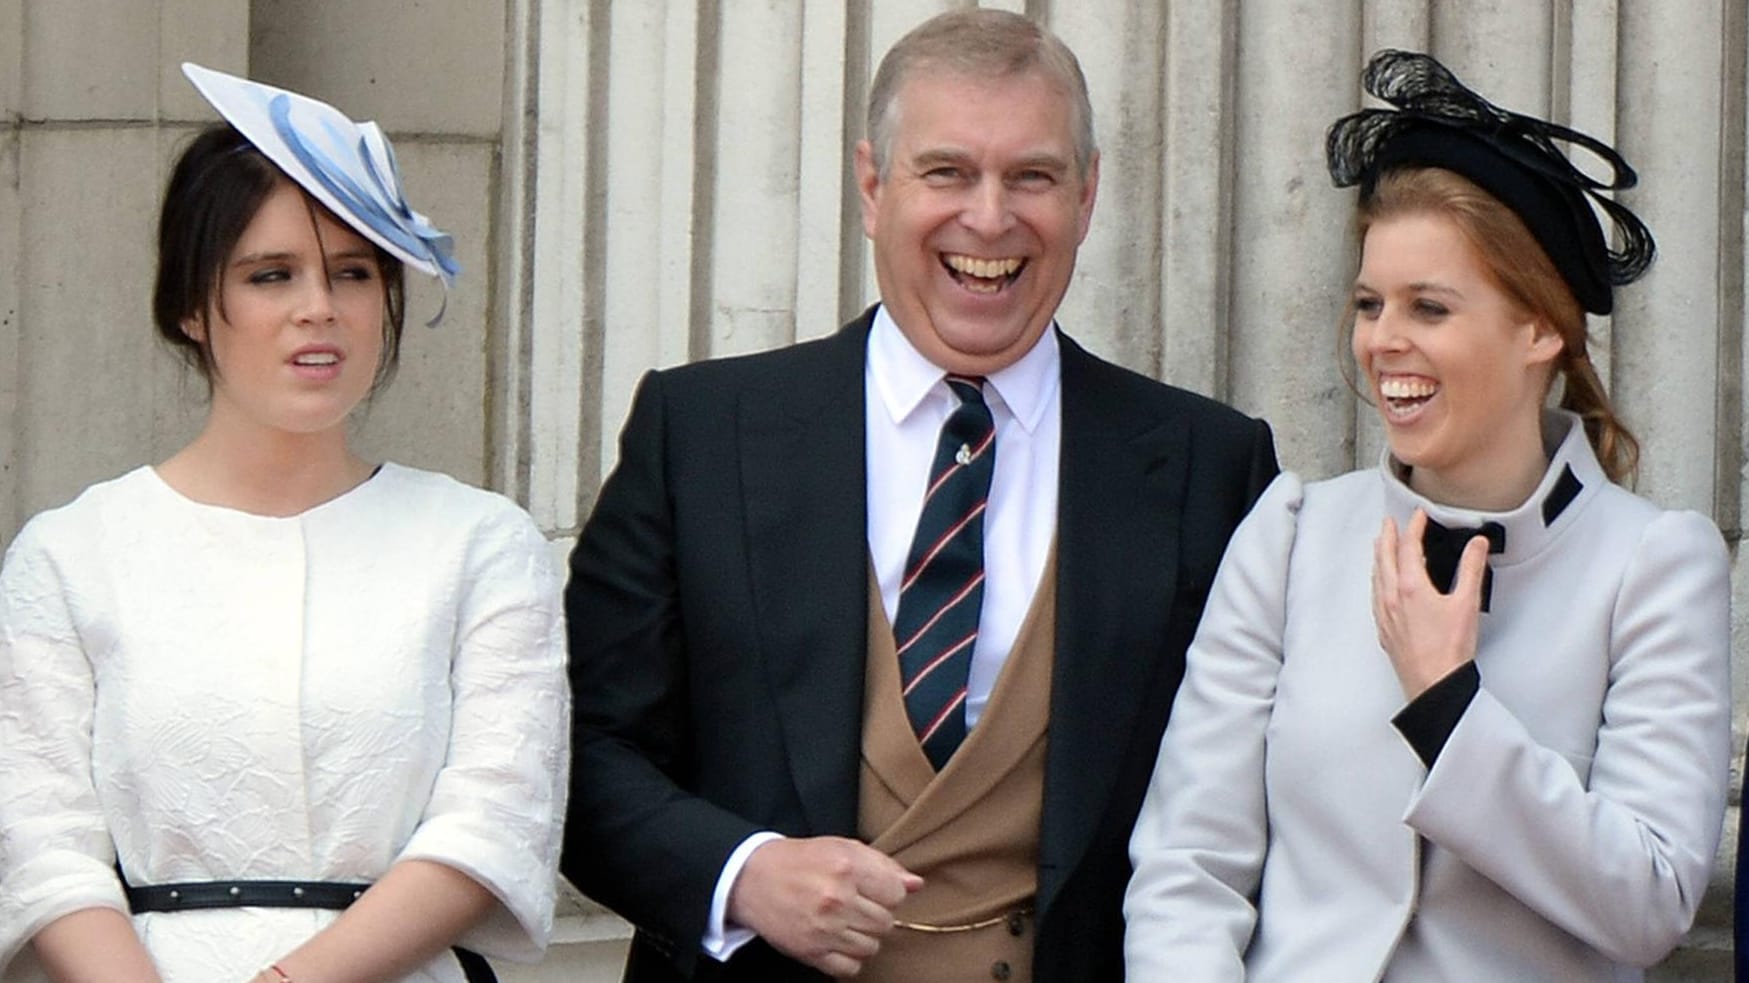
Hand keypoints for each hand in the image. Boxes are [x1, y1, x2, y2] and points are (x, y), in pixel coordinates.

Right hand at [727, 836, 922, 977]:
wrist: (751, 878)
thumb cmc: (801, 860)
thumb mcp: (841, 848)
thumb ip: (882, 864)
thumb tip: (915, 884)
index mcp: (847, 866)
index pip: (896, 894)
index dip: (888, 892)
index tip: (873, 890)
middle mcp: (836, 898)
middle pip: (885, 923)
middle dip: (875, 915)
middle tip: (855, 905)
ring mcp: (823, 928)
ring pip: (871, 947)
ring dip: (863, 936)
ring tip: (844, 921)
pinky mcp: (810, 951)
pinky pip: (851, 967)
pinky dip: (848, 957)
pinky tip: (837, 940)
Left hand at [1371, 509, 1486, 698]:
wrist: (1434, 685)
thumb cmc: (1449, 651)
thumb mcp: (1467, 604)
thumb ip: (1471, 570)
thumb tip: (1477, 545)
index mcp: (1410, 588)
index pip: (1407, 547)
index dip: (1413, 527)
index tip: (1418, 515)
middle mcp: (1391, 598)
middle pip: (1384, 558)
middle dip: (1387, 537)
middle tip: (1389, 523)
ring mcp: (1384, 615)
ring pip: (1376, 576)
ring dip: (1379, 557)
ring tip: (1381, 547)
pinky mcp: (1384, 629)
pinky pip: (1375, 596)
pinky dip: (1378, 580)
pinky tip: (1382, 585)